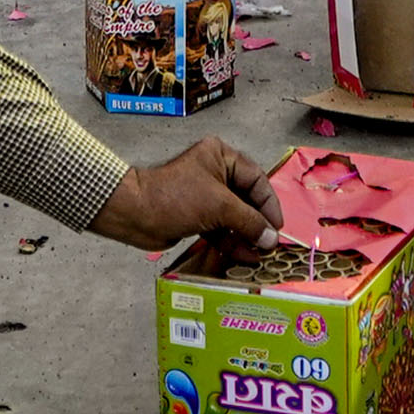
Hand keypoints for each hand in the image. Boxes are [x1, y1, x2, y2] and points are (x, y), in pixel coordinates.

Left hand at [85, 133, 284, 251]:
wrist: (135, 214)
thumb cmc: (176, 197)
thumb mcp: (218, 205)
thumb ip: (248, 221)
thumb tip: (271, 239)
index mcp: (221, 157)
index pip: (256, 179)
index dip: (269, 204)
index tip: (278, 227)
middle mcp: (215, 173)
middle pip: (246, 200)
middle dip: (258, 224)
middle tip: (271, 244)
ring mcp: (206, 197)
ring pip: (234, 217)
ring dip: (247, 236)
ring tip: (261, 255)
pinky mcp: (197, 217)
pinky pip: (221, 229)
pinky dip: (232, 242)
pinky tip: (244, 257)